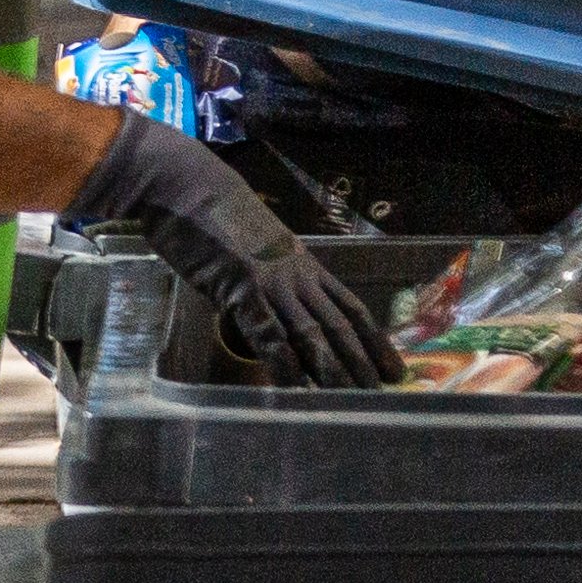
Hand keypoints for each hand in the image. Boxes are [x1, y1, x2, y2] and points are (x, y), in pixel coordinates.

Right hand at [70, 113, 397, 388]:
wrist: (187, 183)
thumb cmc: (214, 214)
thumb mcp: (255, 247)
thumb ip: (268, 278)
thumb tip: (272, 309)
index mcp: (302, 264)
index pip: (349, 307)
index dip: (374, 340)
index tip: (393, 369)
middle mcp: (295, 274)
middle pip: (338, 324)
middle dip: (362, 361)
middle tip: (382, 393)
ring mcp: (270, 281)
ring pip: (311, 332)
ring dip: (332, 369)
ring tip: (351, 399)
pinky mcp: (239, 287)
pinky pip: (267, 332)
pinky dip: (283, 363)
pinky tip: (295, 389)